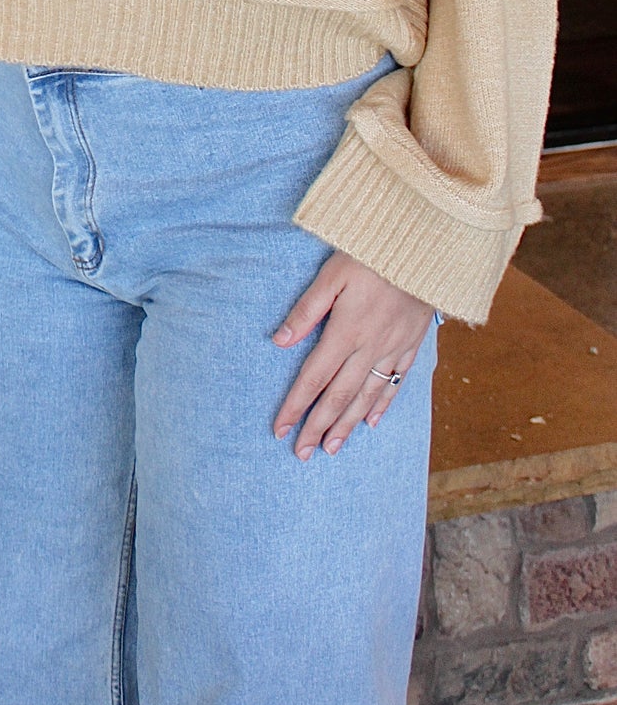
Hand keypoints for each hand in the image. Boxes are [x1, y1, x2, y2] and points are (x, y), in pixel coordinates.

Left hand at [272, 252, 432, 460]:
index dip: (295, 406)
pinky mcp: (411, 345)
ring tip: (332, 448)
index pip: (313, 378)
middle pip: (339, 396)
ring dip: (347, 425)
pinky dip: (382, 405)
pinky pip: (395, 383)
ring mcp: (393, 350)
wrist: (426, 251)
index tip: (280, 430)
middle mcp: (369, 348)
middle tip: (303, 454)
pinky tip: (371, 422)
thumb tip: (278, 341)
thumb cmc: (371, 255)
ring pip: (367, 397)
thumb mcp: (332, 275)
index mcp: (344, 332)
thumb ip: (306, 310)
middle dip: (318, 427)